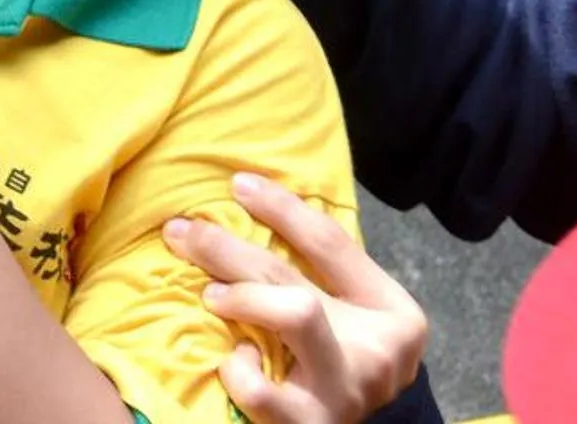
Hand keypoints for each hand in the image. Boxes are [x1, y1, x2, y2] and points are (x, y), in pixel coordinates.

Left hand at [164, 173, 426, 423]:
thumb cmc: (341, 364)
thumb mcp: (350, 318)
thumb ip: (319, 275)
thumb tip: (249, 205)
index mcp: (395, 314)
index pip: (332, 243)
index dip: (282, 209)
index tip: (237, 184)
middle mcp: (379, 353)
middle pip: (296, 278)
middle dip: (229, 248)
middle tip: (182, 231)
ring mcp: (345, 392)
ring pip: (293, 314)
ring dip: (242, 296)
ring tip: (210, 295)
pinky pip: (262, 389)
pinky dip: (239, 370)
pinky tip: (234, 360)